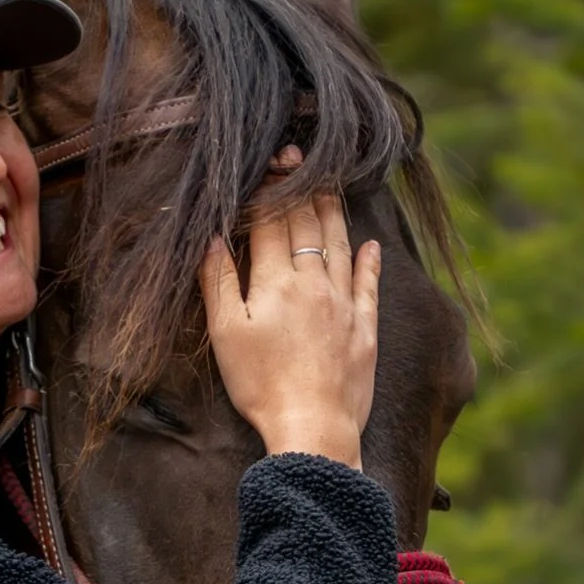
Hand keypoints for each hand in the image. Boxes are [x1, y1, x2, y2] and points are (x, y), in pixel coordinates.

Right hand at [198, 157, 379, 468]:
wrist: (311, 426)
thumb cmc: (260, 386)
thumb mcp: (227, 335)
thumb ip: (218, 283)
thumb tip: (212, 239)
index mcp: (276, 282)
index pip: (270, 223)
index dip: (267, 190)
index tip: (266, 162)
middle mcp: (313, 283)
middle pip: (306, 225)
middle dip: (300, 187)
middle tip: (298, 156)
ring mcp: (343, 304)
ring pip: (339, 245)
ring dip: (333, 212)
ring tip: (330, 185)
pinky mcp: (364, 329)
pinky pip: (369, 286)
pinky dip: (369, 262)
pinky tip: (371, 245)